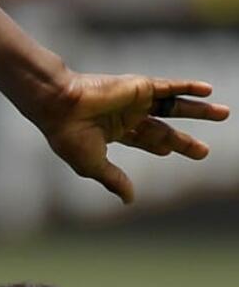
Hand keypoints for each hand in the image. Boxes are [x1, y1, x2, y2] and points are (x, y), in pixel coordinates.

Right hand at [36, 72, 229, 203]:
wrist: (62, 109)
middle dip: (184, 140)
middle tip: (204, 152)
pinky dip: (189, 87)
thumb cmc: (71, 138)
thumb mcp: (95, 166)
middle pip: (164, 128)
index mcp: (115, 131)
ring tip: (223, 114)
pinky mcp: (141, 87)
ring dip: (199, 111)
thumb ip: (114, 180)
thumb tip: (130, 200)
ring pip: (174, 106)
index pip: (145, 140)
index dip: (162, 147)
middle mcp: (129, 114)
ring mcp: (136, 99)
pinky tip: (208, 91)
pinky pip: (170, 86)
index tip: (174, 153)